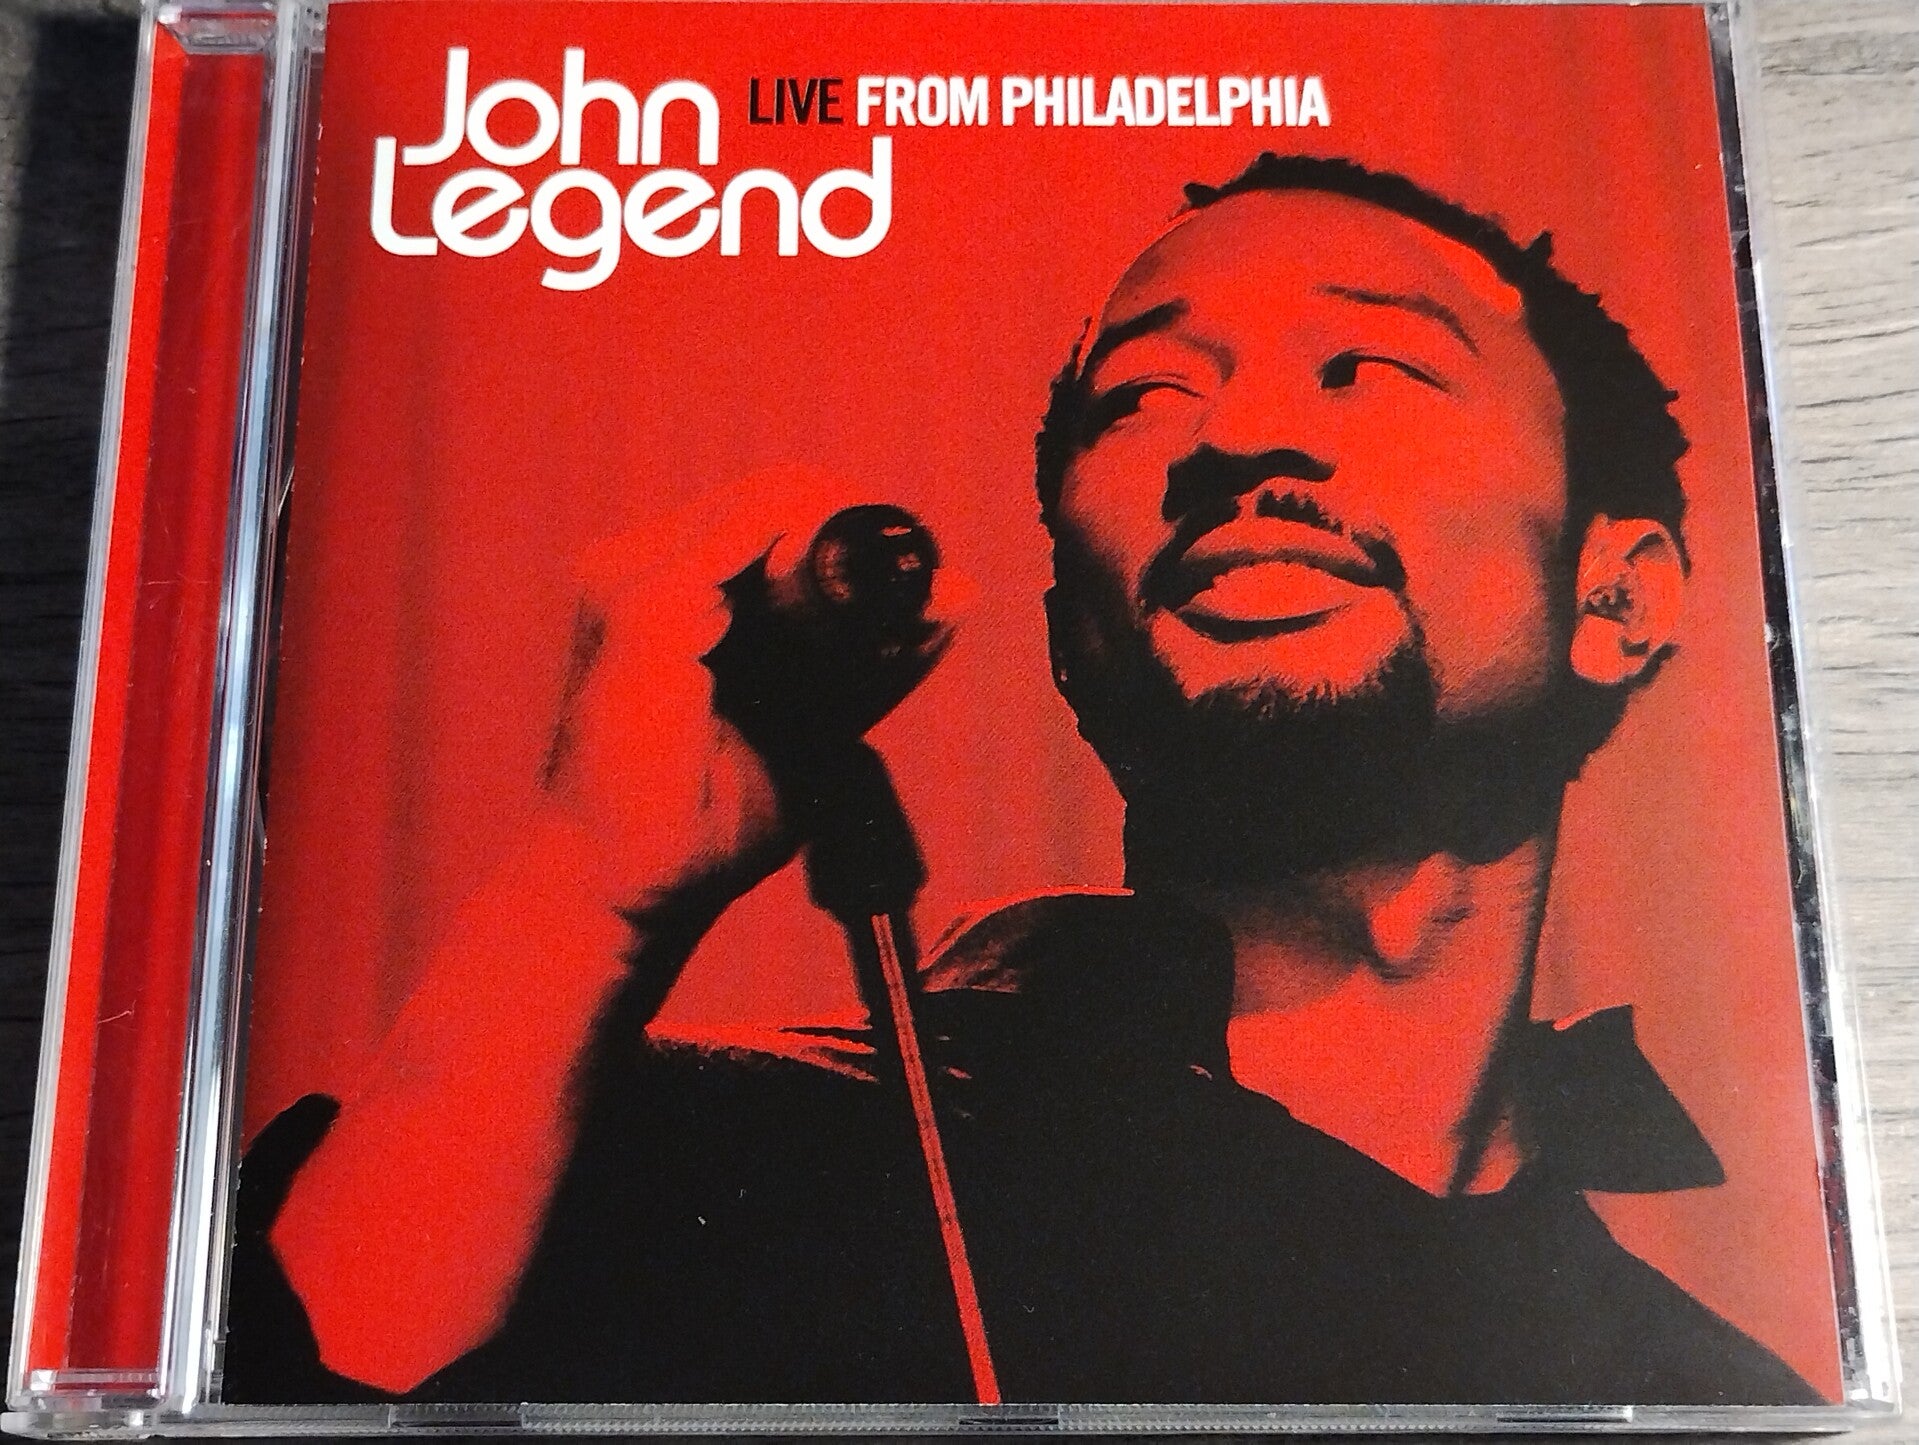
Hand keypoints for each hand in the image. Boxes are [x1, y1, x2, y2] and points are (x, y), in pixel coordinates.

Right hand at [539, 466, 950, 916]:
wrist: (624, 889)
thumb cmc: (704, 823)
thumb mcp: (811, 729)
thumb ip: (872, 664)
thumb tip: (959, 593)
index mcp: (662, 591)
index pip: (769, 515)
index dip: (849, 536)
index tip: (913, 588)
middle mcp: (636, 565)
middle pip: (778, 494)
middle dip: (860, 533)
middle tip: (912, 598)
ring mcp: (631, 574)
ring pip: (775, 497)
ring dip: (848, 539)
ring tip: (884, 606)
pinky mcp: (644, 605)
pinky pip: (752, 531)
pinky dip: (818, 550)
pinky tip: (850, 598)